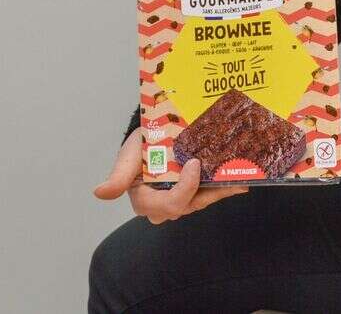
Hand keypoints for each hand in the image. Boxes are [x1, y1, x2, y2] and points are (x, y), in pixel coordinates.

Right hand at [92, 127, 247, 223]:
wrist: (150, 134)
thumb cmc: (137, 147)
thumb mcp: (127, 157)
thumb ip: (118, 176)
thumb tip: (99, 193)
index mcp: (145, 200)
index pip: (169, 205)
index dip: (185, 189)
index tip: (193, 164)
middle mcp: (163, 206)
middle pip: (190, 206)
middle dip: (210, 193)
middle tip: (228, 175)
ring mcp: (180, 200)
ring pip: (203, 201)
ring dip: (221, 191)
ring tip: (241, 179)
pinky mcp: (193, 193)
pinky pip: (209, 195)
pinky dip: (224, 189)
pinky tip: (241, 182)